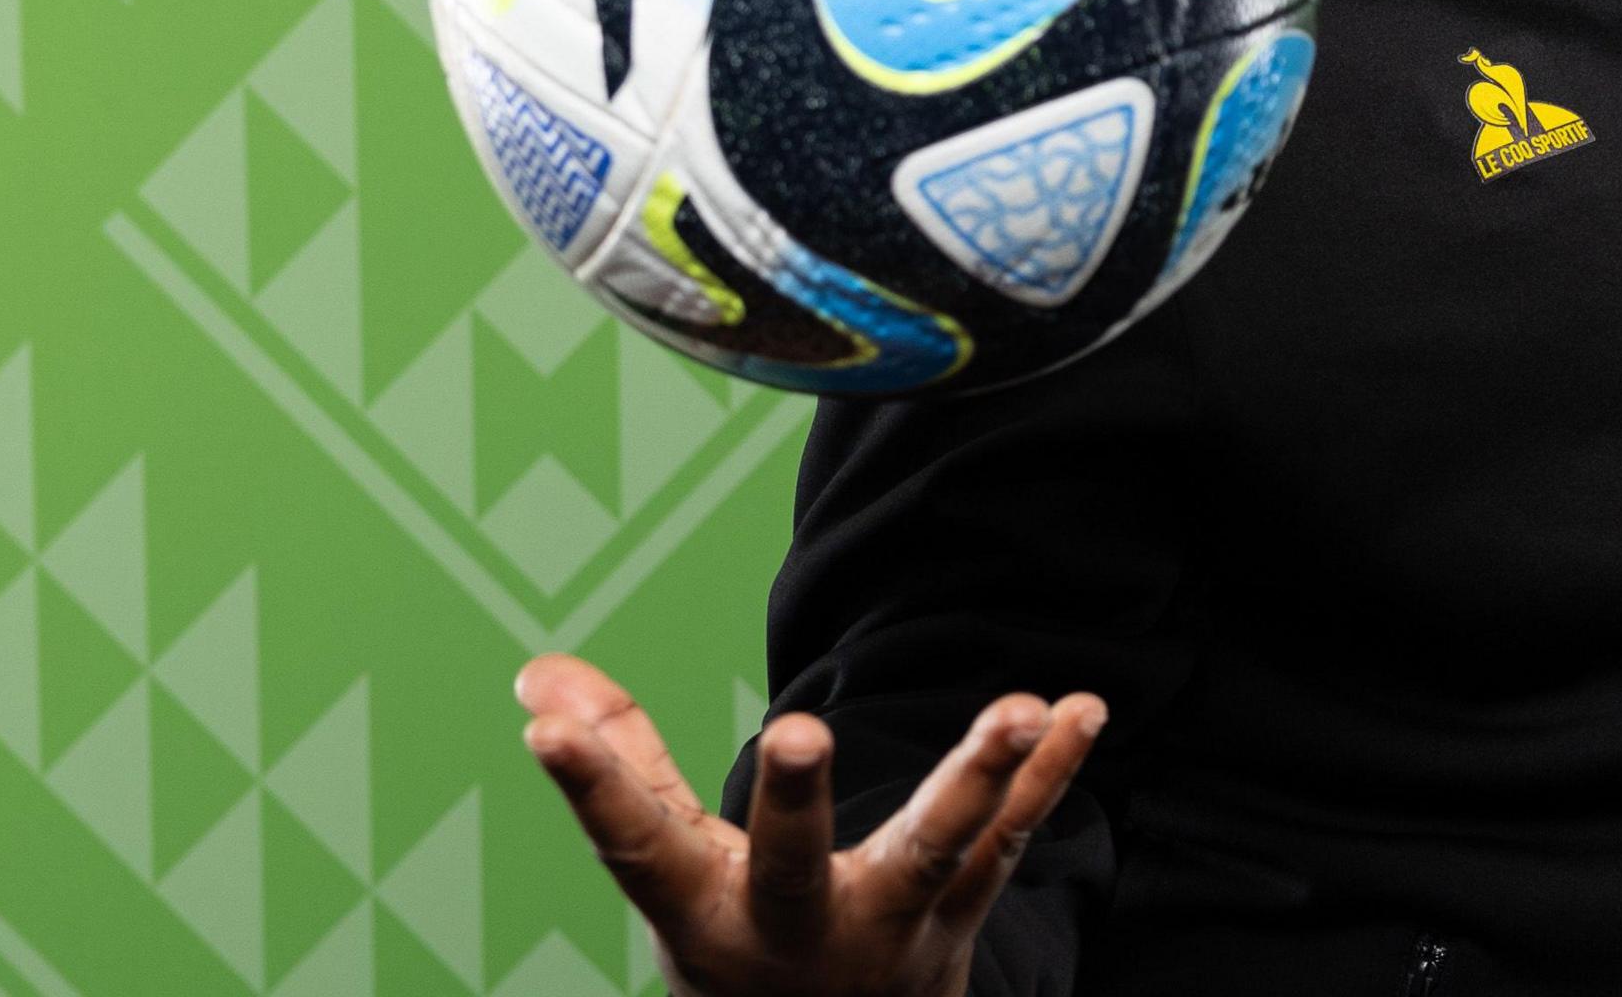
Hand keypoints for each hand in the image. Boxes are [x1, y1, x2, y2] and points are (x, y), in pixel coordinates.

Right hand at [514, 652, 1106, 996]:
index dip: (591, 791)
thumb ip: (621, 768)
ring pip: (937, 855)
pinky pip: (1013, 842)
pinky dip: (1052, 777)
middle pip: (793, 868)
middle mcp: (795, 934)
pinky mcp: (961, 918)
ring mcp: (890, 932)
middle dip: (796, 804)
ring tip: (1021, 709)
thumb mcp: (675, 876)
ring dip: (980, 780)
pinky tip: (1084, 709)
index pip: (636, 847)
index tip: (542, 732)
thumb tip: (537, 676)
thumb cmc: (740, 945)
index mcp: (706, 916)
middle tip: (796, 729)